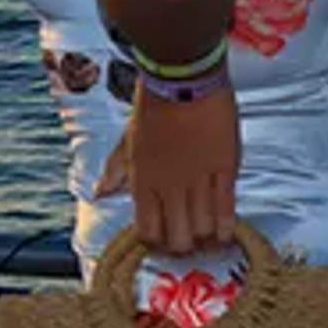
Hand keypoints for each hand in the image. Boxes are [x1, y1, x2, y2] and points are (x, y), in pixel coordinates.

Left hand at [97, 81, 239, 256]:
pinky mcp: (225, 168)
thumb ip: (116, 170)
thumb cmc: (153, 108)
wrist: (182, 80)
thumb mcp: (127, 140)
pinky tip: (225, 234)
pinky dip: (226, 226)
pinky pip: (226, 207)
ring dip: (206, 239)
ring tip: (208, 242)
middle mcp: (169, 185)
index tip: (163, 243)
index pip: (148, 229)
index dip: (156, 243)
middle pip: (178, 236)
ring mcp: (198, 178)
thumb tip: (100, 193)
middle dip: (183, 247)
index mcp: (142, 180)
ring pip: (203, 226)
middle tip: (188, 246)